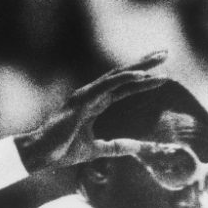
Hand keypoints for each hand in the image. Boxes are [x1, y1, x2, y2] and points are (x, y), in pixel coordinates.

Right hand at [14, 51, 168, 171]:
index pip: (124, 89)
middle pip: (124, 76)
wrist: (42, 154)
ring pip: (119, 75)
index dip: (143, 82)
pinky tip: (142, 75)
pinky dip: (126, 78)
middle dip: (145, 64)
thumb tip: (137, 148)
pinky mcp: (83, 99)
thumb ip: (116, 147)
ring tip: (160, 57)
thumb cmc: (61, 151)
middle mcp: (91, 94)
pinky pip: (109, 85)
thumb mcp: (96, 150)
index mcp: (94, 104)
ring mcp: (86, 94)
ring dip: (140, 65)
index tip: (162, 76)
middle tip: (165, 53)